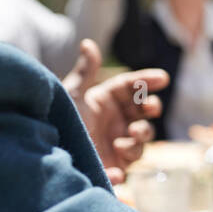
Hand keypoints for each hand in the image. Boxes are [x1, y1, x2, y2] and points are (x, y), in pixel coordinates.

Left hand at [63, 39, 168, 183]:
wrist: (49, 160)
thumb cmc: (60, 124)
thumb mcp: (72, 96)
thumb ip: (85, 72)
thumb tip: (88, 43)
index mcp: (104, 100)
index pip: (131, 86)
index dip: (147, 80)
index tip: (163, 78)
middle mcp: (114, 120)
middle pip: (144, 110)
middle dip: (151, 107)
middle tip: (150, 107)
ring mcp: (117, 141)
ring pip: (144, 134)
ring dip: (141, 134)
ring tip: (128, 138)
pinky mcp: (117, 164)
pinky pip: (133, 160)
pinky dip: (127, 160)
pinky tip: (116, 168)